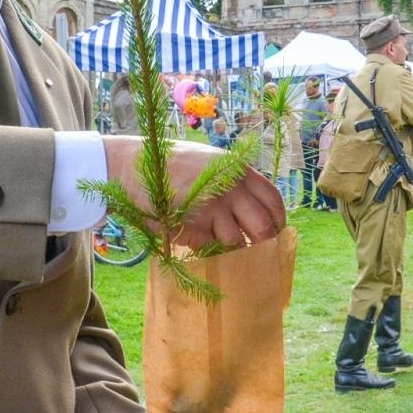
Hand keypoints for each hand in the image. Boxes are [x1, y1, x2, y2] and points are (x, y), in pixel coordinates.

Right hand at [103, 137, 285, 249]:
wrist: (134, 165)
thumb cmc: (172, 164)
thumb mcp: (211, 162)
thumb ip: (234, 181)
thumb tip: (255, 209)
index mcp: (238, 170)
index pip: (273, 199)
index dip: (278, 220)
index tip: (276, 232)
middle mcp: (230, 189)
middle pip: (263, 228)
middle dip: (264, 244)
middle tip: (256, 250)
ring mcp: (212, 209)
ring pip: (237, 243)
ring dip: (231, 249)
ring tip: (217, 242)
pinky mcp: (193, 226)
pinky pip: (209, 246)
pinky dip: (204, 247)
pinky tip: (192, 234)